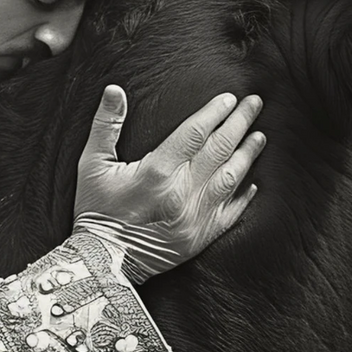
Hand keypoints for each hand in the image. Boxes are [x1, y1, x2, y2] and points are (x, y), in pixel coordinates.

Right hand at [72, 85, 264, 282]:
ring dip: (247, 155)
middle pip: (219, 149)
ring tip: (260, 136)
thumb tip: (114, 90)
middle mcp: (182, 192)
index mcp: (157, 172)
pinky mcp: (200, 237)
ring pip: (230, 178)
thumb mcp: (91, 164)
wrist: (102, 261)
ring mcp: (195, 217)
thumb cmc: (95, 210)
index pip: (194, 133)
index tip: (229, 98)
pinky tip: (253, 182)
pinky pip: (230, 213)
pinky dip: (244, 197)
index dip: (214, 112)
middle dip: (239, 123)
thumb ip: (105, 125)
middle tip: (255, 104)